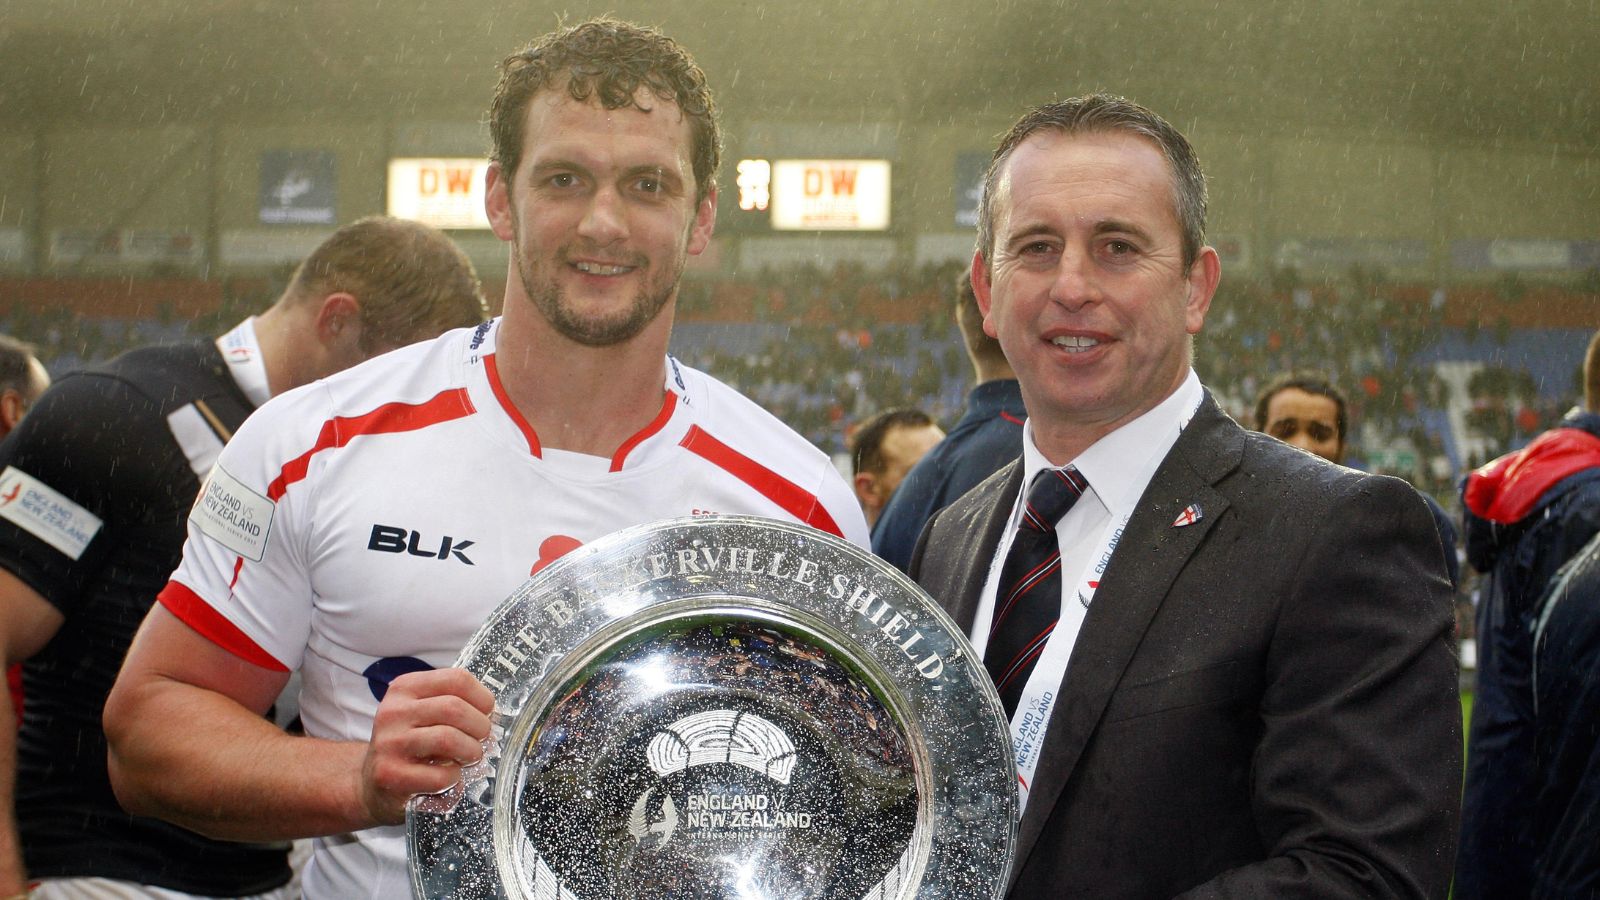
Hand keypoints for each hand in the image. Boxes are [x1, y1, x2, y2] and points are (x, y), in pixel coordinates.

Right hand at [358, 667, 493, 825]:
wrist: (371, 783)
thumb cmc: (410, 745)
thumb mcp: (423, 713)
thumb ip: (453, 704)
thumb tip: (494, 712)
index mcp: (405, 688)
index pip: (457, 679)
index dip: (482, 697)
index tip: (487, 713)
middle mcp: (393, 711)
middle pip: (454, 708)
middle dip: (480, 727)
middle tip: (481, 739)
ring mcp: (389, 743)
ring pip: (448, 739)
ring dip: (470, 752)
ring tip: (469, 757)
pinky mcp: (390, 775)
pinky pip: (440, 775)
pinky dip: (454, 778)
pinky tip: (449, 777)